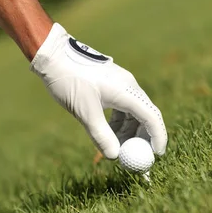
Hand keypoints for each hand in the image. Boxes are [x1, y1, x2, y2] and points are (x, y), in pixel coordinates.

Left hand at [31, 24, 166, 158]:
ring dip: (128, 132)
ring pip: (133, 113)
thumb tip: (114, 156)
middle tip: (135, 156)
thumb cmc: (69, 81)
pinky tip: (107, 132)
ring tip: (115, 148)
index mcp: (126, 91)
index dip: (158, 137)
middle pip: (145, 115)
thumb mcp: (84, 111)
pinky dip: (119, 123)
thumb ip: (101, 134)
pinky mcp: (111, 85)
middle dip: (142, 138)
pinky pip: (123, 108)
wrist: (53, 56)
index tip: (157, 155)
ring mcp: (121, 84)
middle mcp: (128, 86)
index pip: (152, 116)